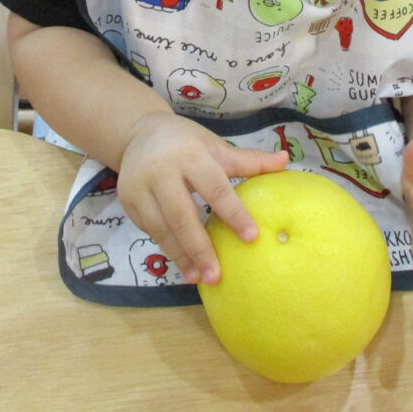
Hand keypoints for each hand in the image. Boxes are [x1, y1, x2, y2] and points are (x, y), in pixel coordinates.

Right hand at [117, 113, 288, 285]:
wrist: (138, 133)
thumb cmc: (186, 142)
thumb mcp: (216, 146)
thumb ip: (249, 160)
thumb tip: (286, 160)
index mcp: (189, 154)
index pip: (214, 188)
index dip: (233, 213)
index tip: (252, 238)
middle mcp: (161, 171)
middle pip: (181, 215)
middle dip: (199, 248)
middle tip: (217, 276)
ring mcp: (140, 188)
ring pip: (161, 228)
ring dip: (181, 255)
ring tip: (199, 278)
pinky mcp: (126, 202)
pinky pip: (150, 230)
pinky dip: (168, 248)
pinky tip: (184, 264)